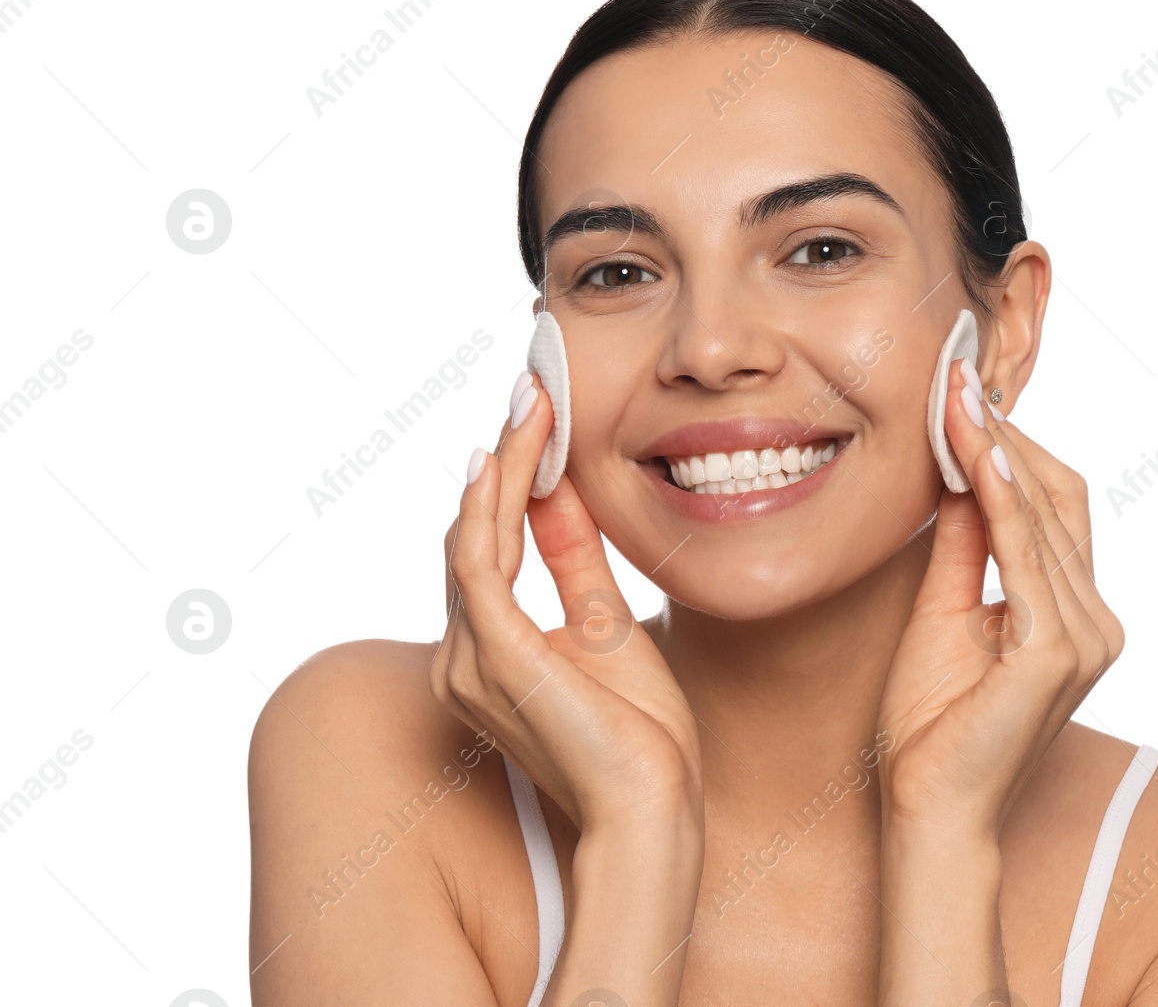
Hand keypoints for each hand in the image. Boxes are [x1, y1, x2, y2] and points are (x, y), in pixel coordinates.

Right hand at [431, 363, 703, 833]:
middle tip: (529, 391)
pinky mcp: (493, 653)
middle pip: (471, 533)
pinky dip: (493, 501)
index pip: (486, 548)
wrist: (653, 810)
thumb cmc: (638, 739)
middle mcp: (462, 656)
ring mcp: (470, 657)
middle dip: (502, 458)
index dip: (507, 479)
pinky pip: (480, 559)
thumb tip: (559, 493)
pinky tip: (512, 457)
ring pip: (472, 535)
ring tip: (529, 404)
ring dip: (501, 464)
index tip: (535, 421)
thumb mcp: (607, 625)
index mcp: (488, 654)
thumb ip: (574, 561)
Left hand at [875, 359, 1124, 835]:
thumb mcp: (942, 615)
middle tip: (954, 377)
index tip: (959, 395)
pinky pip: (1026, 553)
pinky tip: (968, 452)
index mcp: (1072, 614)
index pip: (1052, 506)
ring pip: (1044, 513)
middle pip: (1060, 496)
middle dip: (1005, 434)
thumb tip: (955, 476)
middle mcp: (1094, 620)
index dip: (1008, 447)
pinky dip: (997, 495)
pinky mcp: (1057, 651)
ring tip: (953, 395)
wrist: (930, 812)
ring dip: (996, 449)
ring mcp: (1084, 635)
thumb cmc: (931, 729)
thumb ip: (961, 550)